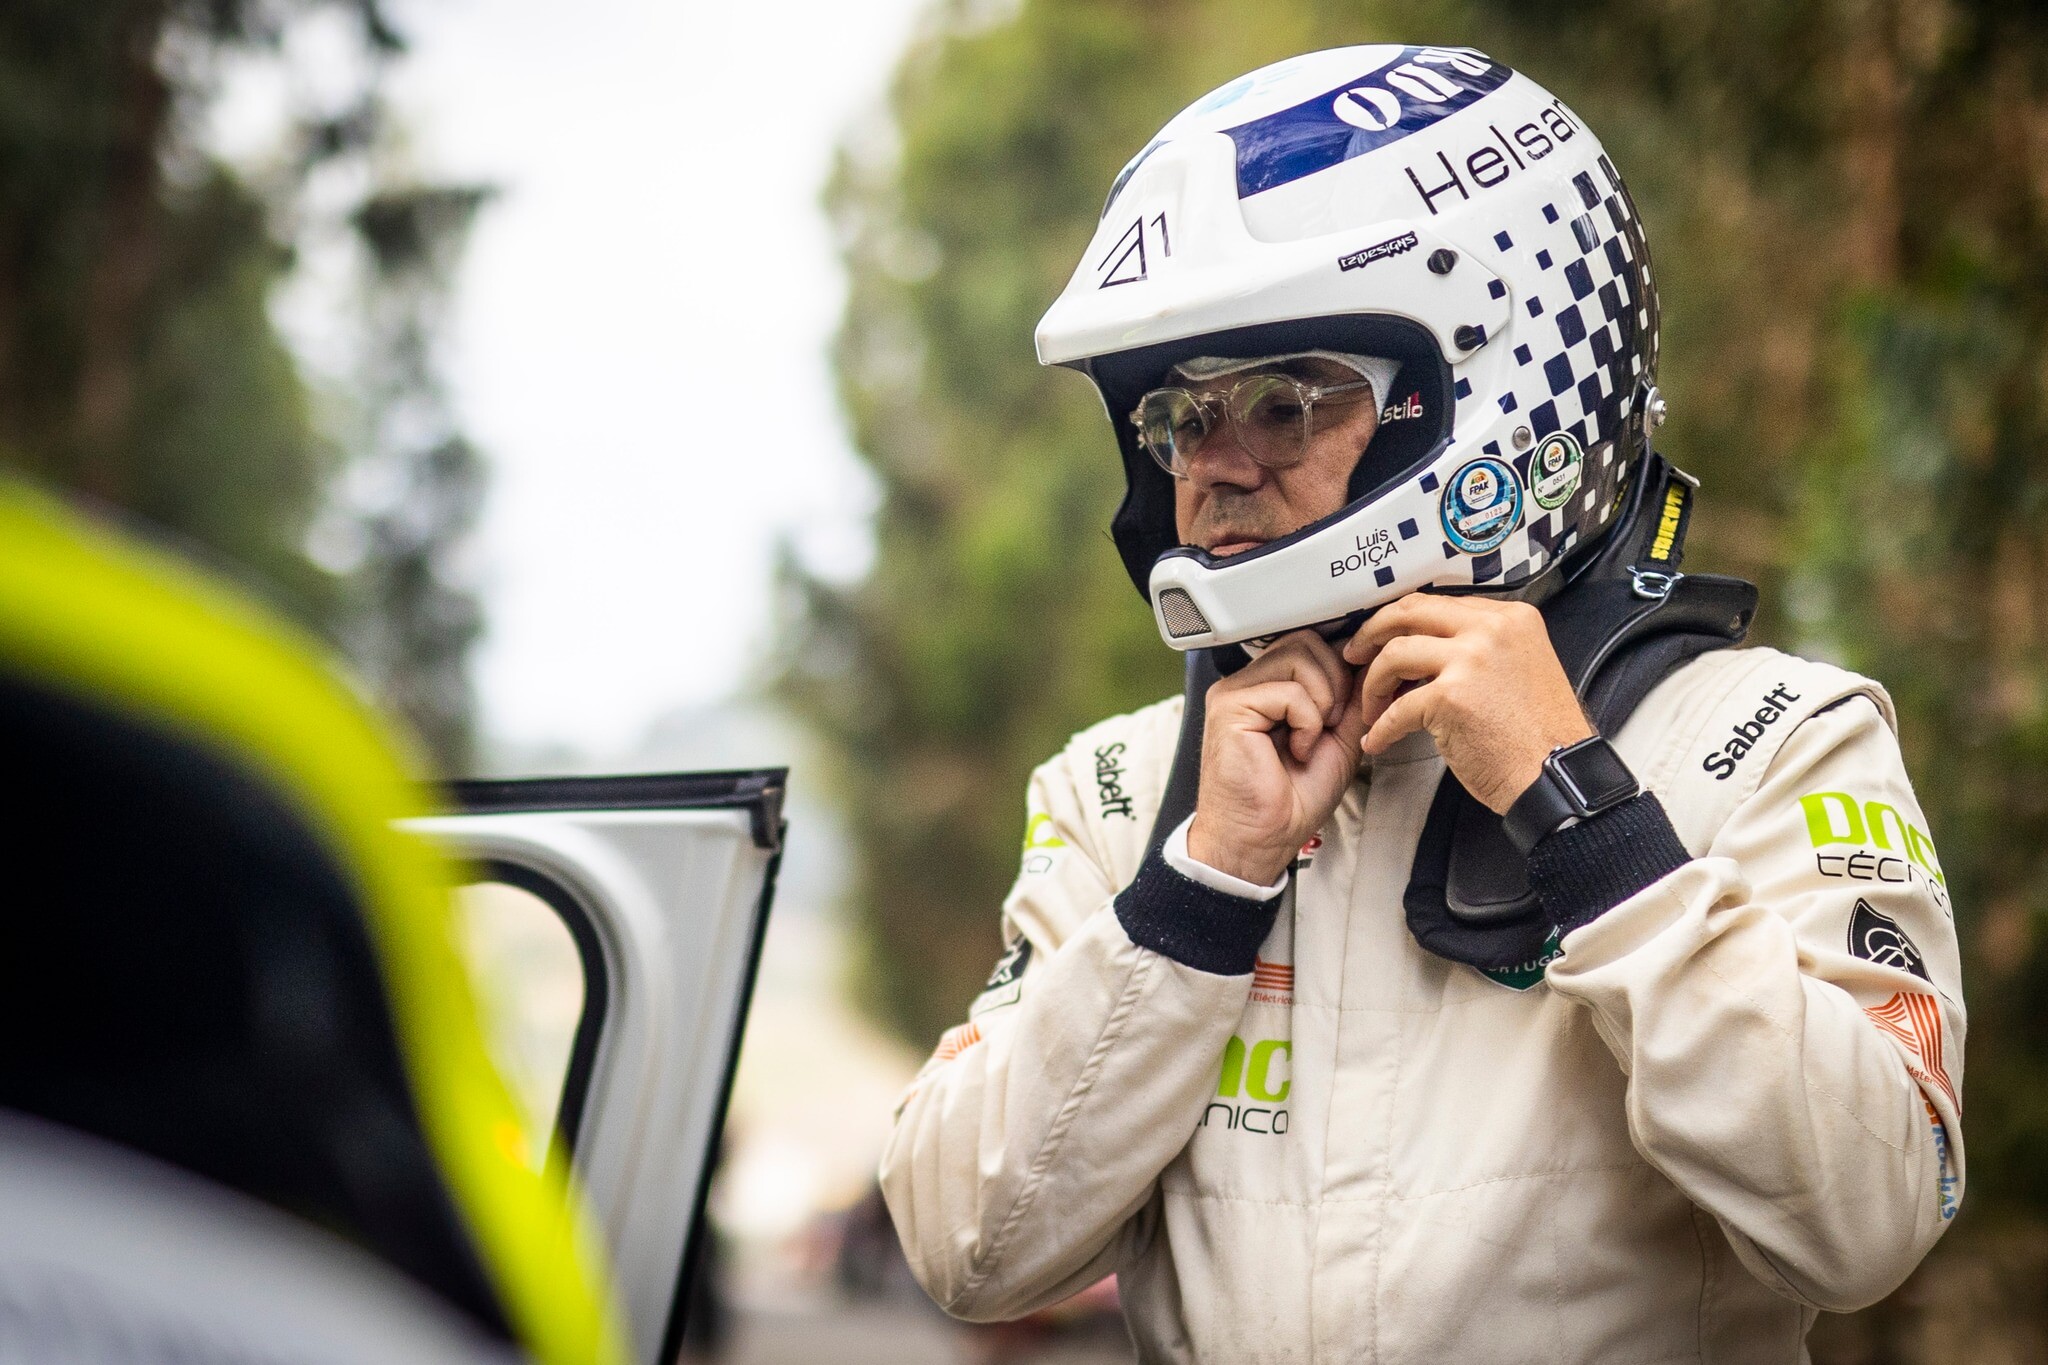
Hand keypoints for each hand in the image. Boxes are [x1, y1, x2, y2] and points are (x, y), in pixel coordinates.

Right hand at [1186, 631, 1368, 886]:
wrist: (1261, 840)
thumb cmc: (1289, 800)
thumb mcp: (1339, 739)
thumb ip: (1351, 699)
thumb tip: (1373, 663)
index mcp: (1267, 685)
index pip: (1311, 644)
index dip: (1340, 668)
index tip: (1350, 704)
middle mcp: (1247, 682)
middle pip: (1306, 641)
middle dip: (1335, 681)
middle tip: (1330, 725)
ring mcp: (1234, 691)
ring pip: (1299, 657)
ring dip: (1322, 701)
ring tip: (1311, 737)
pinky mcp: (1230, 707)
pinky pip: (1289, 692)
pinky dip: (1306, 724)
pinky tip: (1296, 750)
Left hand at [1341, 595, 1592, 813]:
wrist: (1558, 775)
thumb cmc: (1539, 735)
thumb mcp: (1521, 666)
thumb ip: (1482, 647)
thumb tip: (1429, 649)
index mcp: (1510, 617)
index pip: (1440, 604)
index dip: (1403, 621)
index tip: (1384, 637)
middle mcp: (1490, 629)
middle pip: (1410, 612)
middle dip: (1373, 632)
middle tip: (1355, 654)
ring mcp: (1470, 659)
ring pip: (1394, 653)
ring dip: (1373, 683)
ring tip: (1369, 708)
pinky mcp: (1451, 697)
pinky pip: (1397, 708)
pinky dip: (1381, 728)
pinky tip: (1377, 741)